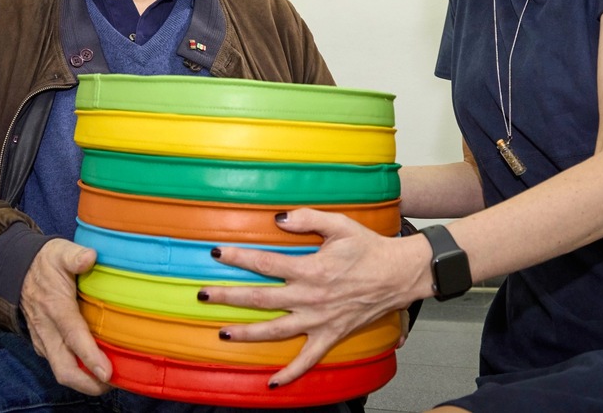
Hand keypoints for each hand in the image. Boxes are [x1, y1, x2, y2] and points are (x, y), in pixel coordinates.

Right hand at [20, 239, 112, 394]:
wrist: (15, 270)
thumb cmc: (44, 262)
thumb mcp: (59, 252)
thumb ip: (75, 256)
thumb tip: (90, 257)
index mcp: (55, 308)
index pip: (73, 336)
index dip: (90, 357)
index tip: (108, 373)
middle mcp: (47, 329)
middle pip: (64, 368)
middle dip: (88, 383)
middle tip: (115, 383)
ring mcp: (43, 339)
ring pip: (61, 369)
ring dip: (85, 380)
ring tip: (111, 380)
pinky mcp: (43, 343)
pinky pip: (59, 363)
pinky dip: (77, 371)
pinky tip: (96, 367)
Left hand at [201, 208, 430, 387]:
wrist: (400, 274)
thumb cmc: (370, 248)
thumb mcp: (339, 224)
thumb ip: (307, 219)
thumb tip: (277, 219)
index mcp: (310, 269)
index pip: (265, 263)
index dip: (238, 257)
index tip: (215, 254)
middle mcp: (310, 297)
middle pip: (260, 299)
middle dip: (228, 297)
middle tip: (202, 295)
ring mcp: (320, 319)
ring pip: (275, 330)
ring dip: (247, 333)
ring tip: (222, 332)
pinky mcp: (331, 335)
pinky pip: (308, 359)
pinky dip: (291, 373)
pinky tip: (272, 382)